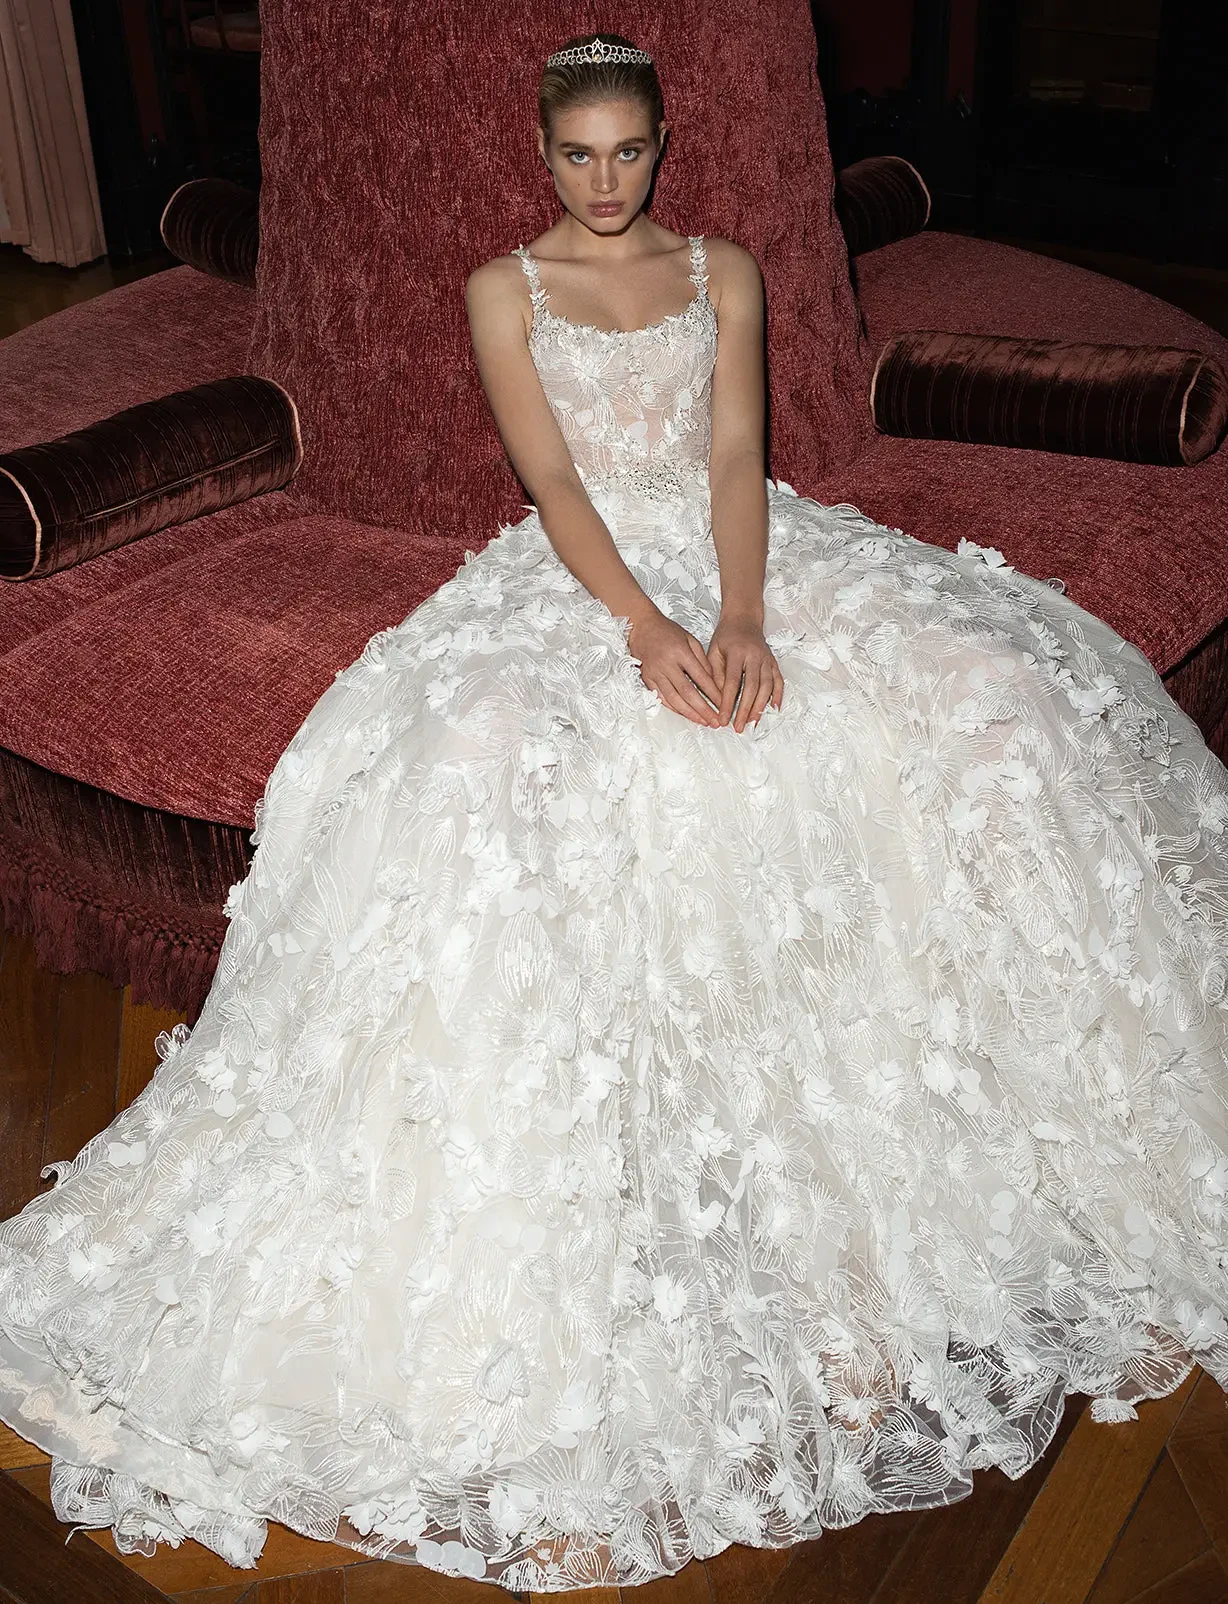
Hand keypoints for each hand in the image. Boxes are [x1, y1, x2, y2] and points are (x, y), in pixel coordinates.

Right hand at [626, 609, 723, 727]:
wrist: (641, 626)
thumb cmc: (667, 631)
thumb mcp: (690, 639)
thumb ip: (702, 660)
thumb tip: (713, 681)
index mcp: (680, 652)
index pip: (701, 678)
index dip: (713, 693)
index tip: (723, 704)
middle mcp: (667, 665)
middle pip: (688, 693)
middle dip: (704, 709)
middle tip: (716, 721)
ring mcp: (655, 673)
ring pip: (674, 699)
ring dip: (690, 713)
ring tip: (703, 722)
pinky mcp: (647, 679)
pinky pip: (662, 698)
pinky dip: (675, 709)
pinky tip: (686, 715)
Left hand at [707, 614, 783, 731]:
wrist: (743, 619)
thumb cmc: (726, 637)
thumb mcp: (713, 651)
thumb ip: (715, 674)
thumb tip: (719, 698)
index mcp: (736, 653)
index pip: (732, 683)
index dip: (727, 703)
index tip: (723, 718)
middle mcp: (754, 656)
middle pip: (752, 688)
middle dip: (745, 710)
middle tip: (738, 727)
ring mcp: (766, 660)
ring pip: (767, 687)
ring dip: (760, 706)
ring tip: (752, 722)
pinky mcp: (773, 662)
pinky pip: (779, 681)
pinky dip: (778, 696)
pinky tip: (774, 709)